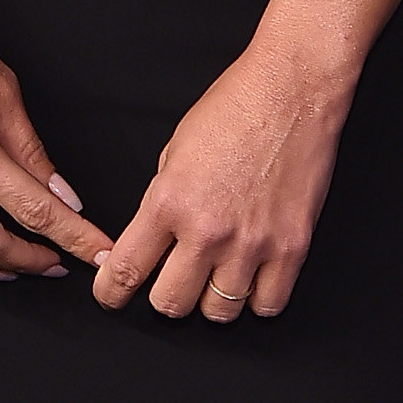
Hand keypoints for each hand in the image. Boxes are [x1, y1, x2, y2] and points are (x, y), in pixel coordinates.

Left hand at [92, 35, 353, 322]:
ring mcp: (253, 244)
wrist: (292, 89)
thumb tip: (151, 241)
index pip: (125, 271)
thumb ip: (161, 201)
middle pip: (170, 305)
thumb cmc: (233, 107)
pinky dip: (256, 299)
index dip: (110, 292)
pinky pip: (268, 305)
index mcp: (169, 201)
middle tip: (171, 279)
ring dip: (211, 300)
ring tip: (215, 276)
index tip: (110, 294)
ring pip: (218, 313)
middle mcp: (208, 230)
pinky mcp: (293, 247)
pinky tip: (251, 278)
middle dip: (163, 296)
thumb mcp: (174, 150)